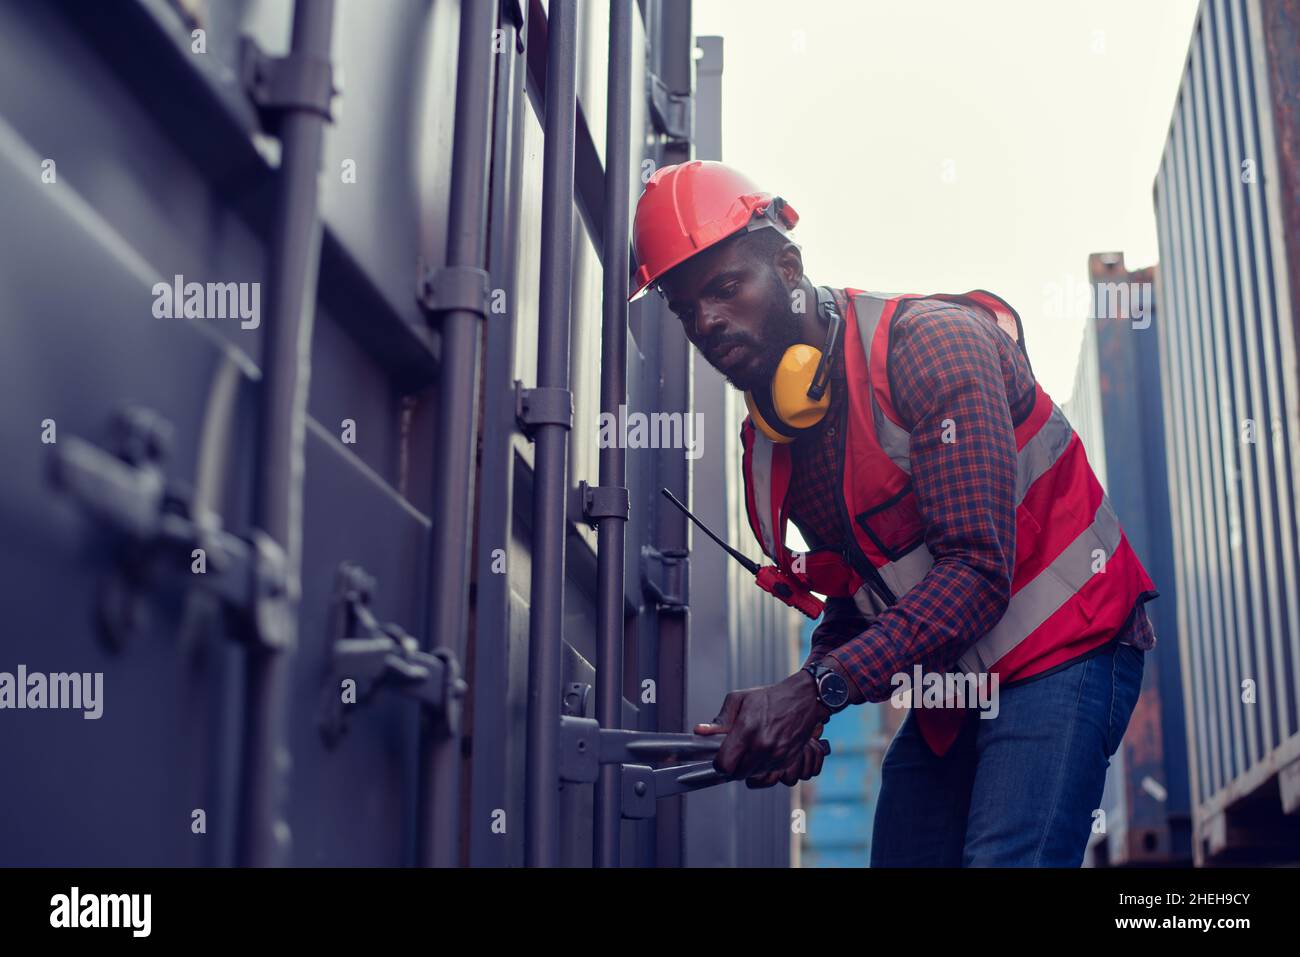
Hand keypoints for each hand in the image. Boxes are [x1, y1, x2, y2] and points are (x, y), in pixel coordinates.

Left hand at [694, 671, 830, 779]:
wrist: (802, 699)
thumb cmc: (771, 698)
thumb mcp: (739, 700)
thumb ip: (719, 720)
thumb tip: (700, 732)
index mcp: (747, 730)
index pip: (724, 765)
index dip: (719, 764)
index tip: (719, 758)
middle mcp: (763, 746)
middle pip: (737, 774)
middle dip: (732, 767)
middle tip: (734, 754)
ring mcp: (777, 755)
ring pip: (753, 777)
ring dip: (748, 770)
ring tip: (749, 753)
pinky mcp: (788, 761)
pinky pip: (770, 777)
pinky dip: (763, 771)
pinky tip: (762, 757)